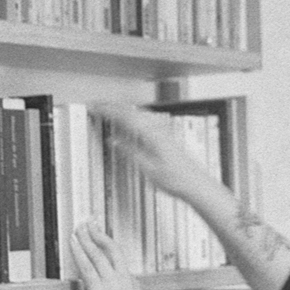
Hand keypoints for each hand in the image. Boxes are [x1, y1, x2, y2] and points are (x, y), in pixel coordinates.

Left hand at [69, 221, 152, 289]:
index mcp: (132, 287)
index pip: (120, 264)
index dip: (111, 251)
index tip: (105, 244)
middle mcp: (122, 279)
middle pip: (110, 251)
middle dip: (99, 236)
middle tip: (91, 224)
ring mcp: (110, 281)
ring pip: (97, 253)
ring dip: (87, 239)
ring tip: (80, 228)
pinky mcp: (97, 287)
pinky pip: (85, 264)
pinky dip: (79, 251)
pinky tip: (73, 243)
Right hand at [95, 101, 219, 205]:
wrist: (196, 184)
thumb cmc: (175, 179)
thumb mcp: (147, 169)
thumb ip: (129, 152)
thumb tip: (112, 140)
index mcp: (151, 134)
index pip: (124, 116)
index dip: (107, 110)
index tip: (93, 107)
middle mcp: (158, 128)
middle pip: (131, 110)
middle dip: (112, 106)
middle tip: (96, 106)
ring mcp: (163, 129)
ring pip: (138, 112)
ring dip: (123, 108)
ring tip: (109, 109)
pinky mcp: (166, 134)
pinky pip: (146, 117)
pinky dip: (133, 114)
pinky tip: (132, 118)